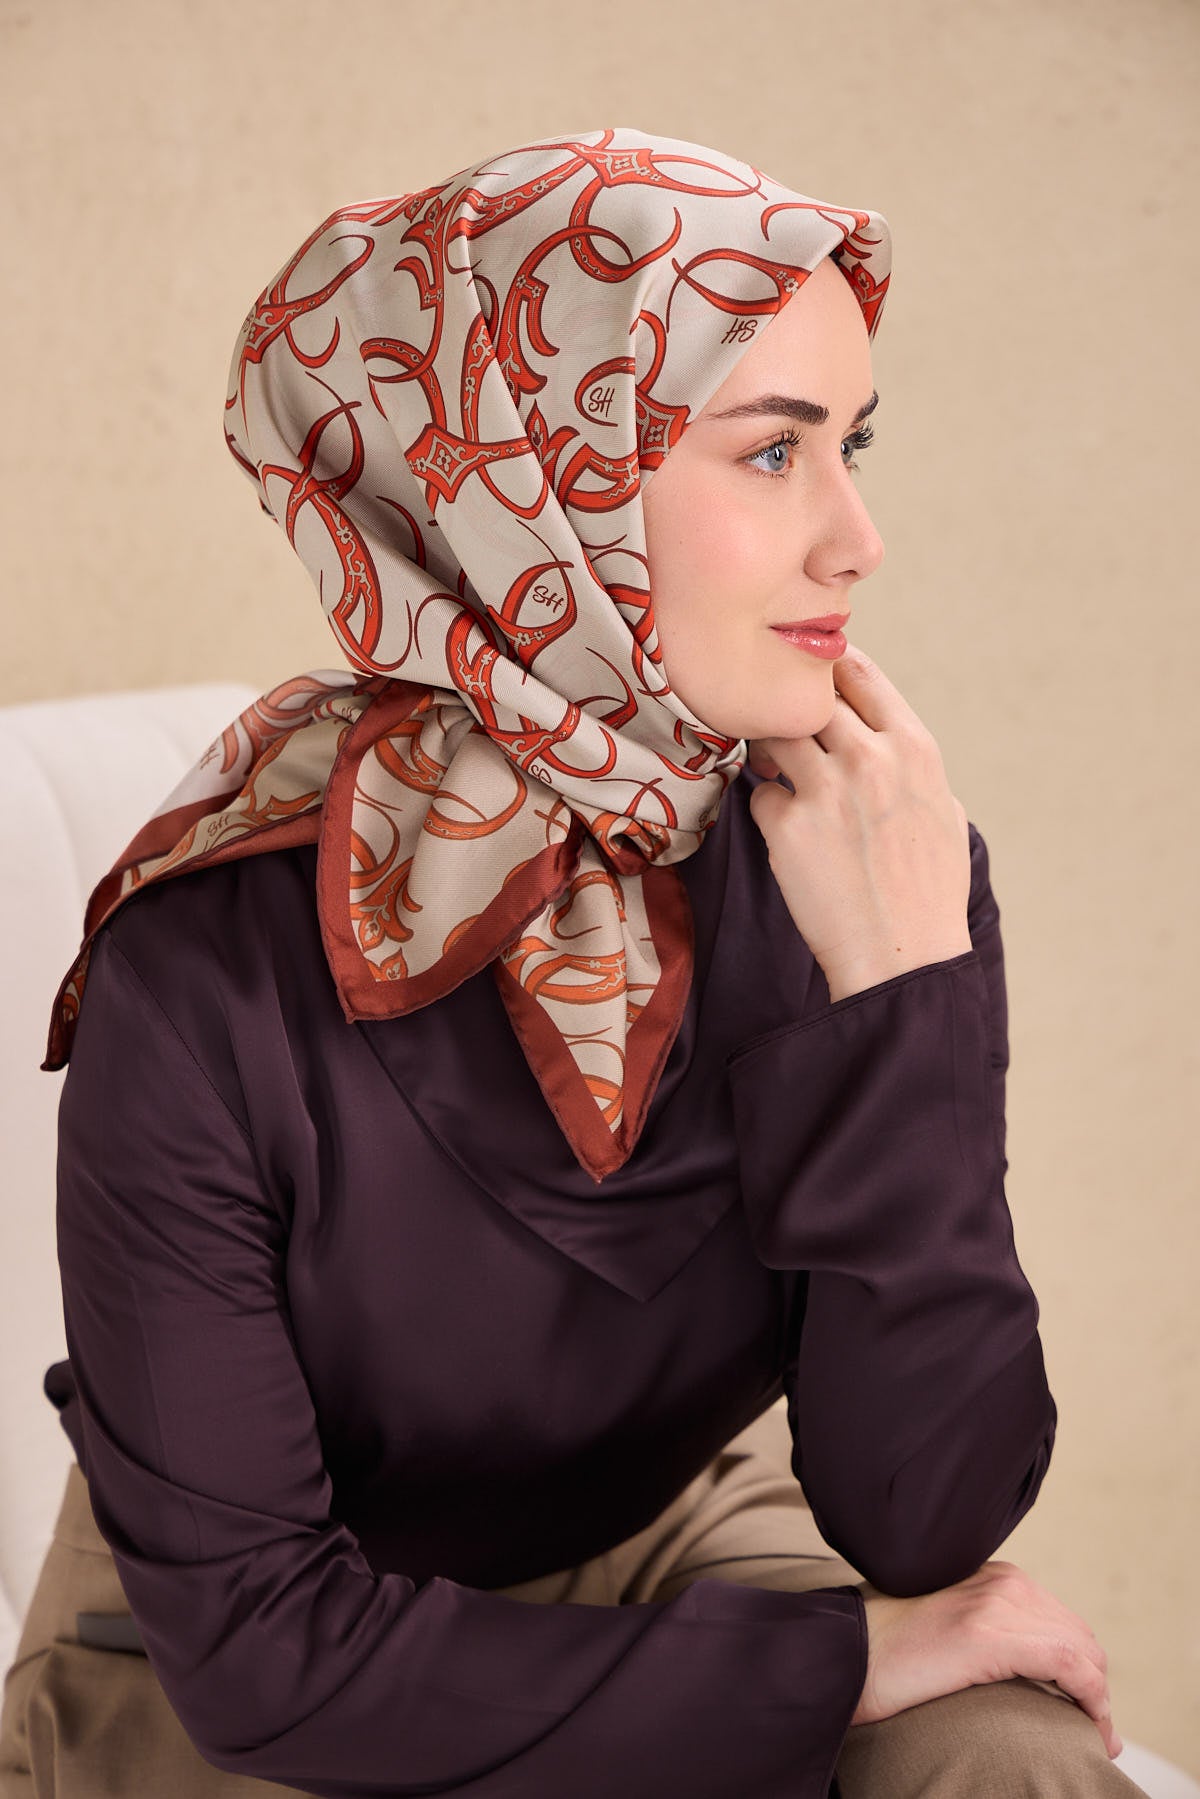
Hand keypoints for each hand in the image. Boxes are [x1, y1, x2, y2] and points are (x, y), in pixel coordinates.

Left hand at [747, 644, 971, 1001]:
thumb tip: (879, 734)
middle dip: (789, 708)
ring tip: (778, 773)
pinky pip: (759, 794)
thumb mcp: (942, 810)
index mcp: (914, 748)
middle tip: (781, 726)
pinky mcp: (787, 826)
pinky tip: (789, 836)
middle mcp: (870, 758)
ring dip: (768, 749)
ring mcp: (826, 790)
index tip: (809, 679)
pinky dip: (767, 809)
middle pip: (807, 696)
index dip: (827, 670)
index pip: (860, 673)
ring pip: (772, 735)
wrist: (902, 956)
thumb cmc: (928, 890)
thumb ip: (908, 763)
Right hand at [852, 1560, 1122, 1759]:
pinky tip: (1093, 1728)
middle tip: (1094, 1729)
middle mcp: (1002, 1581)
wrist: (843, 1653)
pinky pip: (1069, 1664)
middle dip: (1093, 1683)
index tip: (1085, 1708)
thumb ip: (984, 1630)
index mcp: (992, 1575)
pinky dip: (1092, 1699)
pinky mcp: (990, 1636)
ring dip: (1097, 1697)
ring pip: (1082, 1649)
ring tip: (1096, 1736)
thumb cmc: (885, 1652)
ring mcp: (996, 1604)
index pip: (1061, 1620)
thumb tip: (1021, 1672)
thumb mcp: (947, 1627)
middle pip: (1079, 1635)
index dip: (1082, 1667)